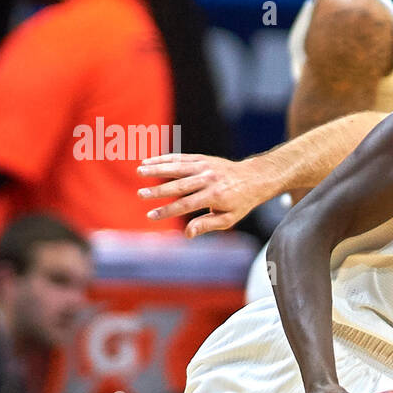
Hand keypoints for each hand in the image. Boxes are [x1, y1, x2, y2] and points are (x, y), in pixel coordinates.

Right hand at [137, 153, 276, 236]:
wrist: (253, 177)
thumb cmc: (240, 202)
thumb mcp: (228, 219)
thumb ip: (207, 225)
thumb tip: (187, 233)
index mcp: (215, 196)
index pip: (186, 205)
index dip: (168, 211)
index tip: (151, 216)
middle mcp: (209, 179)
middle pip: (180, 185)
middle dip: (159, 190)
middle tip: (141, 194)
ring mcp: (205, 167)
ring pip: (178, 167)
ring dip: (157, 168)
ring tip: (139, 171)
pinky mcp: (202, 159)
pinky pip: (181, 158)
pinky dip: (164, 159)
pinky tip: (148, 161)